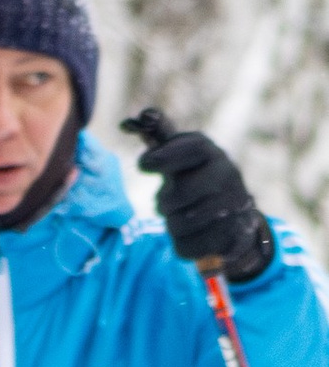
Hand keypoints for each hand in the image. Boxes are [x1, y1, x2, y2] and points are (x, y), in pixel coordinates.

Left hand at [122, 115, 273, 281]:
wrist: (235, 217)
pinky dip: (183, 245)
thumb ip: (158, 137)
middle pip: (178, 195)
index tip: (143, 164)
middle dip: (165, 202)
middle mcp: (227, 174)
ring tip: (185, 216)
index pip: (190, 148)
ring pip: (180, 224)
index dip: (164, 156)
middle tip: (169, 201)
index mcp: (211, 153)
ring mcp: (233, 205)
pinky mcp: (231, 236)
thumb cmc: (196, 179)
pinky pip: (187, 247)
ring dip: (173, 224)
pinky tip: (195, 234)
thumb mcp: (180, 156)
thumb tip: (132, 119)